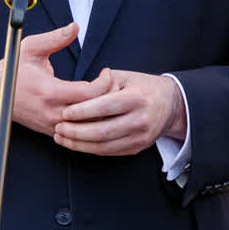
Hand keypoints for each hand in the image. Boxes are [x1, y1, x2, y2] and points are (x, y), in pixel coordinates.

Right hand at [0, 22, 104, 136]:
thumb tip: (75, 27)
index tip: (106, 72)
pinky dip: (89, 120)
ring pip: (88, 126)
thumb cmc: (14, 70)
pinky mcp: (52, 132)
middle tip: (113, 83)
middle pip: (94, 112)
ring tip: (106, 94)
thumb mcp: (32, 48)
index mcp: (49, 92)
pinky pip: (79, 132)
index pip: (89, 93)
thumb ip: (56, 38)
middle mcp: (52, 112)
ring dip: (101, 111)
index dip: (104, 82)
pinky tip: (94, 107)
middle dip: (108, 97)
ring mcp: (52, 125)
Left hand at [55, 69, 184, 155]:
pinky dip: (90, 149)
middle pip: (102, 131)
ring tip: (61, 138)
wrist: (170, 104)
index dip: (82, 112)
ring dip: (79, 145)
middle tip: (58, 128)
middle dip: (76, 132)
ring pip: (104, 146)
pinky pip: (109, 152)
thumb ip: (101, 85)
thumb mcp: (124, 77)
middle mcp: (140, 120)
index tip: (64, 112)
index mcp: (136, 98)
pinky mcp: (137, 148)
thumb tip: (78, 95)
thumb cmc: (141, 87)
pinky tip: (76, 143)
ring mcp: (140, 137)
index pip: (105, 108)